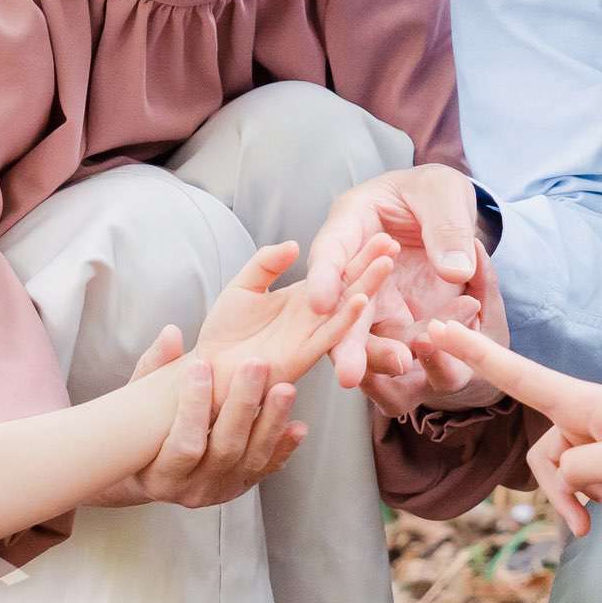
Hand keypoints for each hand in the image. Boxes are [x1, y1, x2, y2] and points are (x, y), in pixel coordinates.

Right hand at [103, 324, 305, 509]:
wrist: (148, 474)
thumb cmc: (141, 435)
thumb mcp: (136, 406)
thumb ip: (154, 369)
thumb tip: (172, 333)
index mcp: (160, 476)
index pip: (183, 445)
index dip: (193, 406)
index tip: (200, 367)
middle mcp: (192, 490)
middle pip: (225, 449)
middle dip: (243, 405)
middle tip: (255, 366)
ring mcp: (220, 490)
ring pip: (252, 458)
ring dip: (271, 421)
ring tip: (285, 388)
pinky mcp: (242, 486)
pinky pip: (267, 468)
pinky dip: (284, 447)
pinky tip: (297, 426)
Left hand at [193, 240, 391, 401]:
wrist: (208, 370)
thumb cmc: (224, 333)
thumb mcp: (243, 286)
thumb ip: (266, 263)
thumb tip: (294, 245)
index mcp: (304, 299)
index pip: (337, 272)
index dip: (358, 252)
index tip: (380, 232)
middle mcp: (313, 318)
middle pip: (350, 287)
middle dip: (372, 266)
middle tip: (393, 242)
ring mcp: (310, 337)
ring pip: (346, 310)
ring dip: (367, 287)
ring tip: (386, 263)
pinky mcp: (302, 356)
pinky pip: (328, 336)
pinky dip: (346, 318)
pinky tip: (361, 300)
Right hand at [305, 167, 499, 414]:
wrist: (450, 212)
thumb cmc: (435, 191)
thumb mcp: (443, 193)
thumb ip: (447, 229)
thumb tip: (456, 271)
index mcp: (352, 221)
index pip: (331, 251)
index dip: (323, 278)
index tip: (320, 305)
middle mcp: (355, 266)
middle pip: (342, 305)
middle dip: (344, 340)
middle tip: (348, 373)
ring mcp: (376, 296)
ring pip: (368, 332)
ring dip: (378, 354)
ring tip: (398, 366)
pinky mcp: (399, 317)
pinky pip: (405, 337)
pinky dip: (419, 346)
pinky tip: (435, 347)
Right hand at [406, 320, 601, 533]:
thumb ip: (579, 467)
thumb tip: (561, 472)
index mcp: (582, 401)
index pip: (517, 374)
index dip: (475, 353)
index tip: (436, 327)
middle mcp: (582, 411)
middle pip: (542, 450)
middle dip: (556, 489)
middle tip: (583, 524)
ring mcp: (594, 430)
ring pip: (559, 468)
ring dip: (576, 497)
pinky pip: (579, 473)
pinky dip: (589, 494)